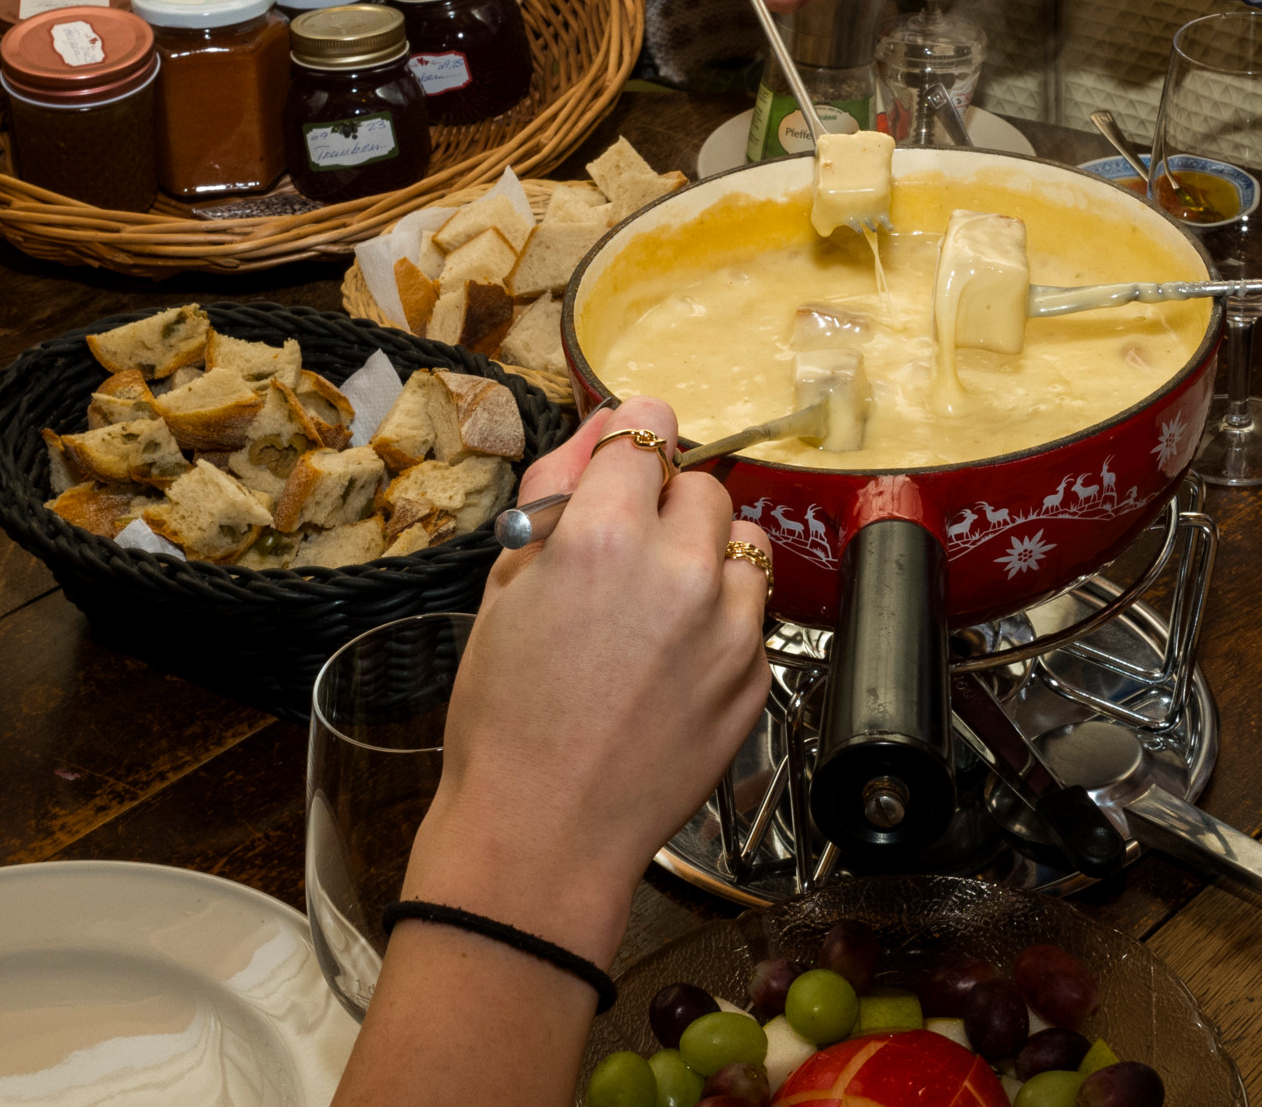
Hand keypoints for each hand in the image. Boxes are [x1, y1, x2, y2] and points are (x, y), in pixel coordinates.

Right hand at [400, 397, 771, 958]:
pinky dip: (720, 626)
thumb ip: (556, 493)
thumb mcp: (505, 586)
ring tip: (656, 611)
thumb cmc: (506, 715)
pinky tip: (669, 666)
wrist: (542, 834)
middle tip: (623, 559)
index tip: (623, 466)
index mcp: (609, 536)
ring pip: (745, 545)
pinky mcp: (756, 678)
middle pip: (704, 485)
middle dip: (666, 509)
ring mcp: (730, 628)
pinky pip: (751, 618)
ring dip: (708, 560)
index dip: (630, 442)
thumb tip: (599, 430)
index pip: (649, 427)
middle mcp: (683, 571)